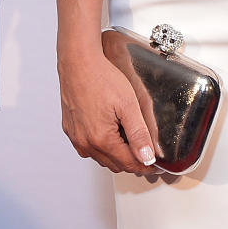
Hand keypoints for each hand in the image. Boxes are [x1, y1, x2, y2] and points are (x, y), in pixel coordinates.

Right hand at [58, 51, 156, 174]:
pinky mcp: (71, 130)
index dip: (145, 165)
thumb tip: (147, 157)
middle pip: (114, 164)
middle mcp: (85, 143)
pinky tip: (111, 133)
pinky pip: (88, 147)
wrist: (78, 63)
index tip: (156, 164)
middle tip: (147, 152)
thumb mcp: (128, 105)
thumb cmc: (102, 78)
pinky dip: (102, 146)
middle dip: (132, 161)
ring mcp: (76, 138)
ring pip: (101, 157)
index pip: (128, 163)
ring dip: (117, 155)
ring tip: (131, 141)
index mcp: (101, 140)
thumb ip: (139, 133)